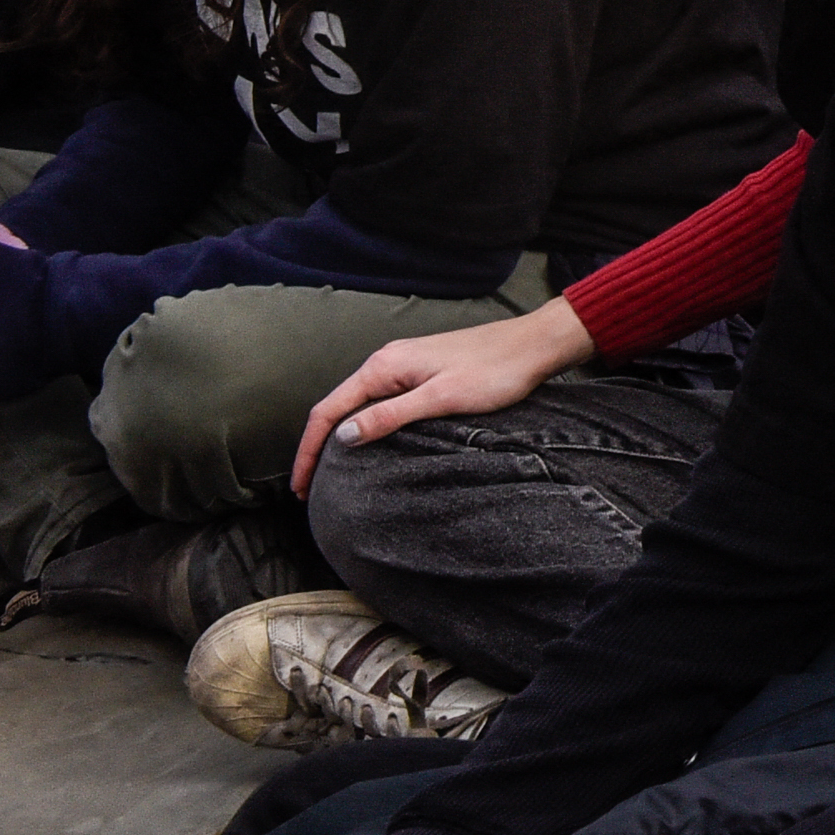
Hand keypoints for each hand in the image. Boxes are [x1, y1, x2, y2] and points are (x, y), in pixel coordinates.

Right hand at [295, 296, 595, 493]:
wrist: (534, 345)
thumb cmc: (494, 371)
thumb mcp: (440, 399)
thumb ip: (390, 416)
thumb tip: (342, 436)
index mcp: (384, 366)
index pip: (328, 410)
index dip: (310, 450)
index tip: (301, 487)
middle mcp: (388, 362)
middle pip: (337, 407)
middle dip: (318, 447)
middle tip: (309, 489)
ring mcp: (405, 365)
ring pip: (358, 405)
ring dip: (340, 438)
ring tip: (330, 475)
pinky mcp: (422, 372)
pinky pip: (379, 402)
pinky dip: (364, 426)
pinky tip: (367, 446)